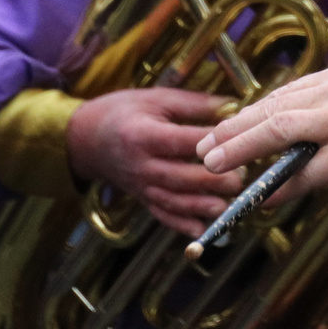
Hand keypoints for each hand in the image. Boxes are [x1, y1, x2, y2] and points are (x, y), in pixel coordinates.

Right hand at [66, 88, 244, 235]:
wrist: (86, 139)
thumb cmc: (125, 112)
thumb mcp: (157, 98)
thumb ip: (194, 103)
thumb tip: (232, 106)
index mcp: (143, 135)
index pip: (181, 141)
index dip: (210, 144)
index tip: (237, 142)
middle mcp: (141, 164)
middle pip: (178, 176)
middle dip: (210, 180)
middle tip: (241, 179)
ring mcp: (140, 186)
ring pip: (172, 201)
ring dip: (200, 206)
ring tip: (227, 206)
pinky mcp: (142, 198)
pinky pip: (161, 214)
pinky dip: (180, 224)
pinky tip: (201, 230)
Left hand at [196, 61, 327, 201]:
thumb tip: (305, 147)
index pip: (288, 92)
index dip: (253, 112)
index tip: (229, 127)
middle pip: (274, 107)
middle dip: (235, 128)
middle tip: (206, 147)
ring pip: (278, 131)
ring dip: (241, 150)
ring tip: (214, 165)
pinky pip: (306, 172)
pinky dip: (281, 186)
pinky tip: (264, 198)